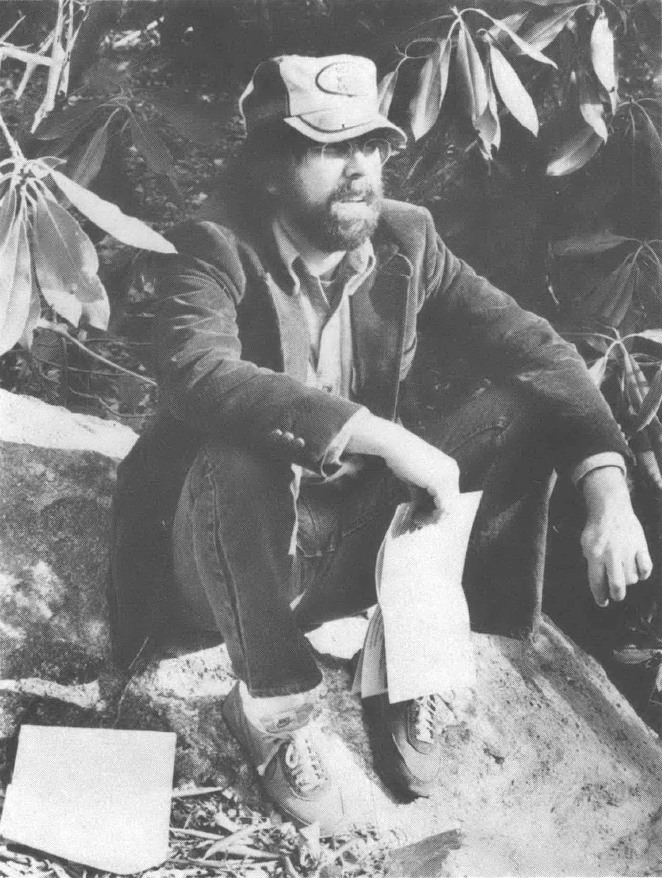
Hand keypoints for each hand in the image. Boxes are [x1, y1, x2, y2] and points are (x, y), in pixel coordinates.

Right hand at [345, 414, 459, 522]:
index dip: (436, 509)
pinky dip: (430, 515)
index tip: (420, 516)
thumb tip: (421, 510)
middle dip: (434, 515)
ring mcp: (449, 476)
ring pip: (447, 507)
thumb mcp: (416, 479)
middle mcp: (453, 472)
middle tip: (418, 522)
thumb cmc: (402, 458)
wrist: (394, 445)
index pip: (449, 496)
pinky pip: (442, 507)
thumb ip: (423, 493)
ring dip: (431, 517)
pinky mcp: (440, 482)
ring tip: (416, 520)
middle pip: (450, 503)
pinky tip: (417, 516)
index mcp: (450, 469)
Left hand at [580, 467, 652, 605]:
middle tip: (616, 596)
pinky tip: (637, 571)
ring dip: (628, 581)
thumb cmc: (596, 528)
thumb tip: (599, 582)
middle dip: (616, 595)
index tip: (602, 603)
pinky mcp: (640, 546)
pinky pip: (646, 568)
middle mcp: (611, 554)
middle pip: (617, 585)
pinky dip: (643, 573)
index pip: (597, 582)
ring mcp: (627, 550)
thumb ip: (591, 562)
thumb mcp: (585, 544)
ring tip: (624, 575)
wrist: (611, 508)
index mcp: (595, 554)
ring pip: (632, 578)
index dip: (600, 596)